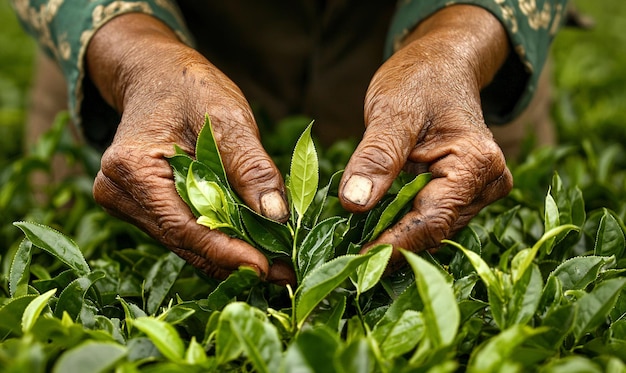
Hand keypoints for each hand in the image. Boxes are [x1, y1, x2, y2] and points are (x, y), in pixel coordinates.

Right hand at [86, 14, 293, 283]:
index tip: (267, 268)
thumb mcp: (228, 118)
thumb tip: (277, 217)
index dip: (226, 252)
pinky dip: (219, 240)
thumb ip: (251, 166)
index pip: (182, 227)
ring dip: (230, 254)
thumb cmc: (191, 88)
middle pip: (184, 242)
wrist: (158, 75)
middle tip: (285, 273)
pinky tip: (253, 246)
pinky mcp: (143, 207)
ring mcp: (126, 202)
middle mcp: (118, 192)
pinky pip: (185, 233)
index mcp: (132, 168)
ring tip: (278, 263)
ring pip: (186, 243)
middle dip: (236, 259)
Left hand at [339, 5, 513, 267]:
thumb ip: (376, 157)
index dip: (392, 246)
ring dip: (392, 238)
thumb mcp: (391, 112)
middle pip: (433, 230)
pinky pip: (429, 219)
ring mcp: (478, 192)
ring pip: (430, 229)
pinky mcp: (462, 195)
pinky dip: (399, 225)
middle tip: (344, 261)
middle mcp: (487, 184)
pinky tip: (370, 230)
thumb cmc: (418, 81)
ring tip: (351, 247)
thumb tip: (354, 204)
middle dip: (389, 246)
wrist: (439, 67)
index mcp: (476, 163)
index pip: (431, 220)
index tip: (356, 263)